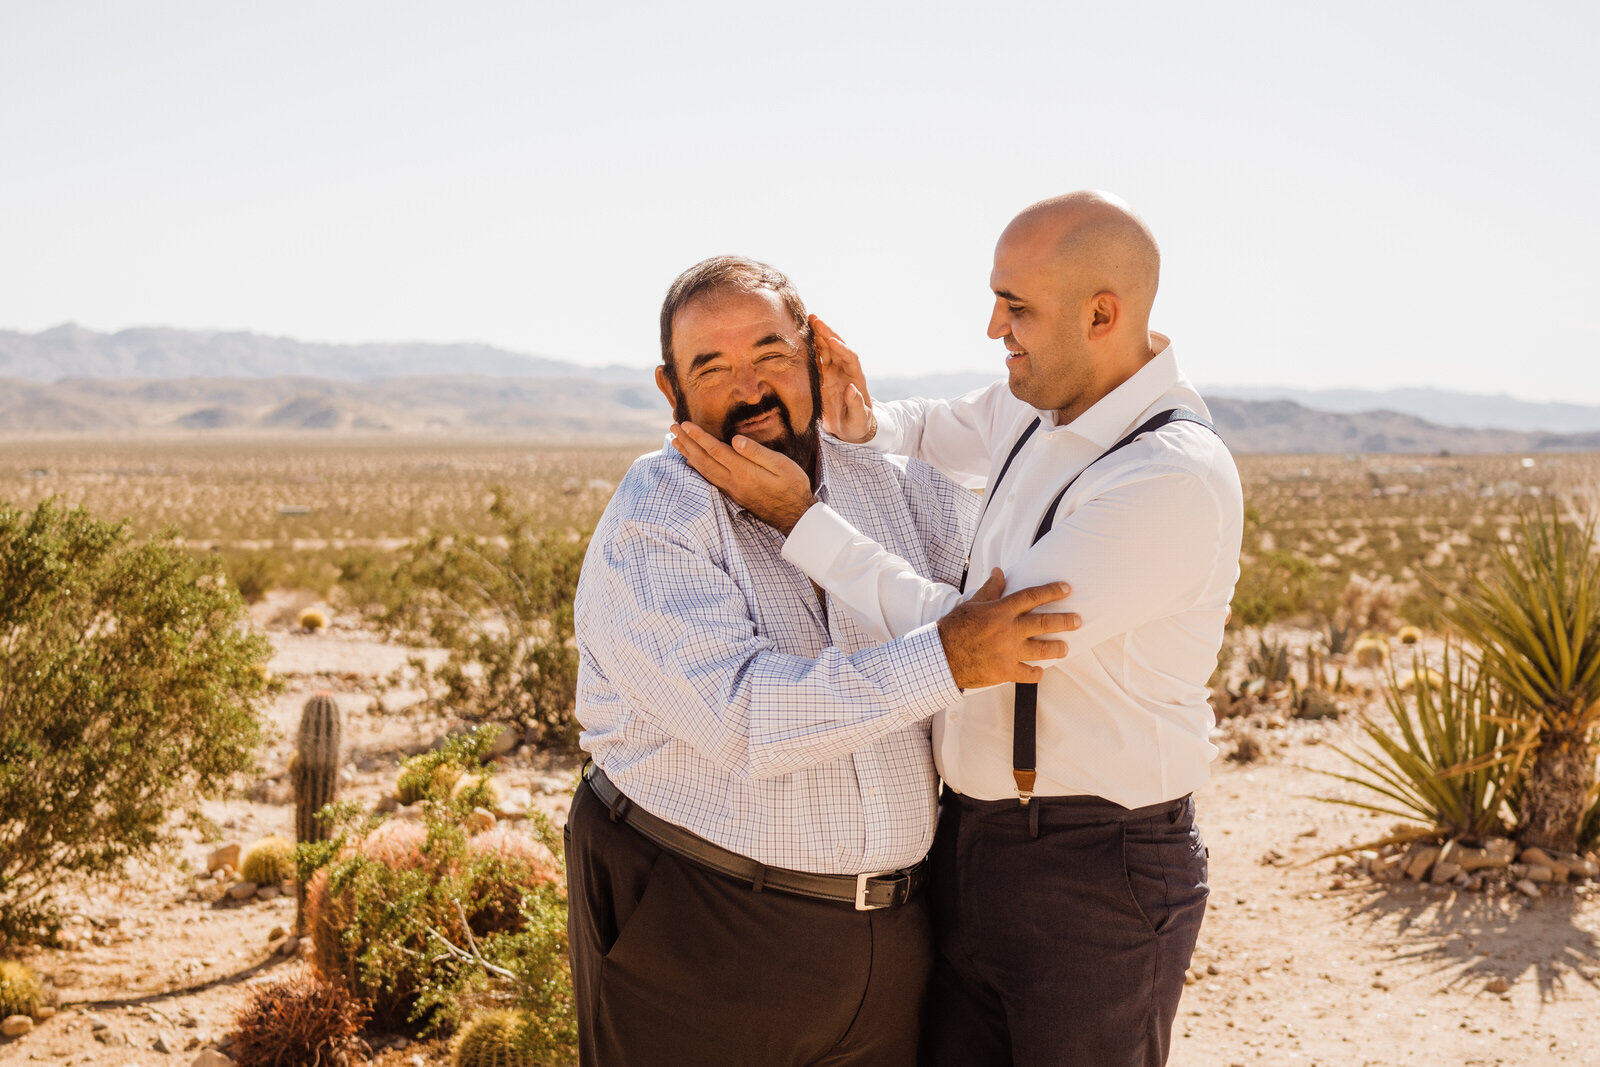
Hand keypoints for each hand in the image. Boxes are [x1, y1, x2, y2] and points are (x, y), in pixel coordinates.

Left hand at [670, 421, 816, 533]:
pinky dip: (697, 468)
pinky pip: (709, 479)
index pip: (715, 450)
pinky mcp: (733, 494)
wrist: (795, 515)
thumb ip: (757, 452)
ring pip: (704, 470)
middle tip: (672, 428)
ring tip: (675, 442)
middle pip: (703, 460)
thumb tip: (736, 439)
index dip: (698, 436)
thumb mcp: (781, 465)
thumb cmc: (792, 486)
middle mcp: (733, 481)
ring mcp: (732, 489)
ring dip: (688, 454)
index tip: (685, 425)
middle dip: (687, 443)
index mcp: (744, 471)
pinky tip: (691, 463)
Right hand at [811, 315, 874, 442]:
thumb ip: (856, 405)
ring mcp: (833, 373)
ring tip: (807, 320)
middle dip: (827, 332)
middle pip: (836, 347)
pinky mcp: (822, 378)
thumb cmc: (858, 425)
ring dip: (817, 335)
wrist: (851, 430)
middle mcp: (844, 371)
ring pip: (825, 349)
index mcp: (856, 379)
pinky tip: (800, 338)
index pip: (850, 359)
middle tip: (814, 318)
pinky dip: (809, 348)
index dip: (842, 349)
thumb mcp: (859, 419)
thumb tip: (851, 389)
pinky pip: (815, 359)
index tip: (832, 341)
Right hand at [937, 569, 1077, 688]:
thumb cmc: (954, 627)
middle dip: (1065, 620)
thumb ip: (990, 589)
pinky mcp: (1005, 671)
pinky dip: (1036, 673)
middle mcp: (1009, 630)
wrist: (941, 656)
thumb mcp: (971, 604)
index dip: (1051, 591)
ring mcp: (1009, 652)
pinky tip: (1040, 671)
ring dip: (1057, 648)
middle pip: (1044, 622)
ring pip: (1042, 649)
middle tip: (1078, 620)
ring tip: (1065, 648)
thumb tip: (999, 571)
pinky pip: (1028, 673)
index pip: (1032, 596)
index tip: (1066, 589)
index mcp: (1001, 611)